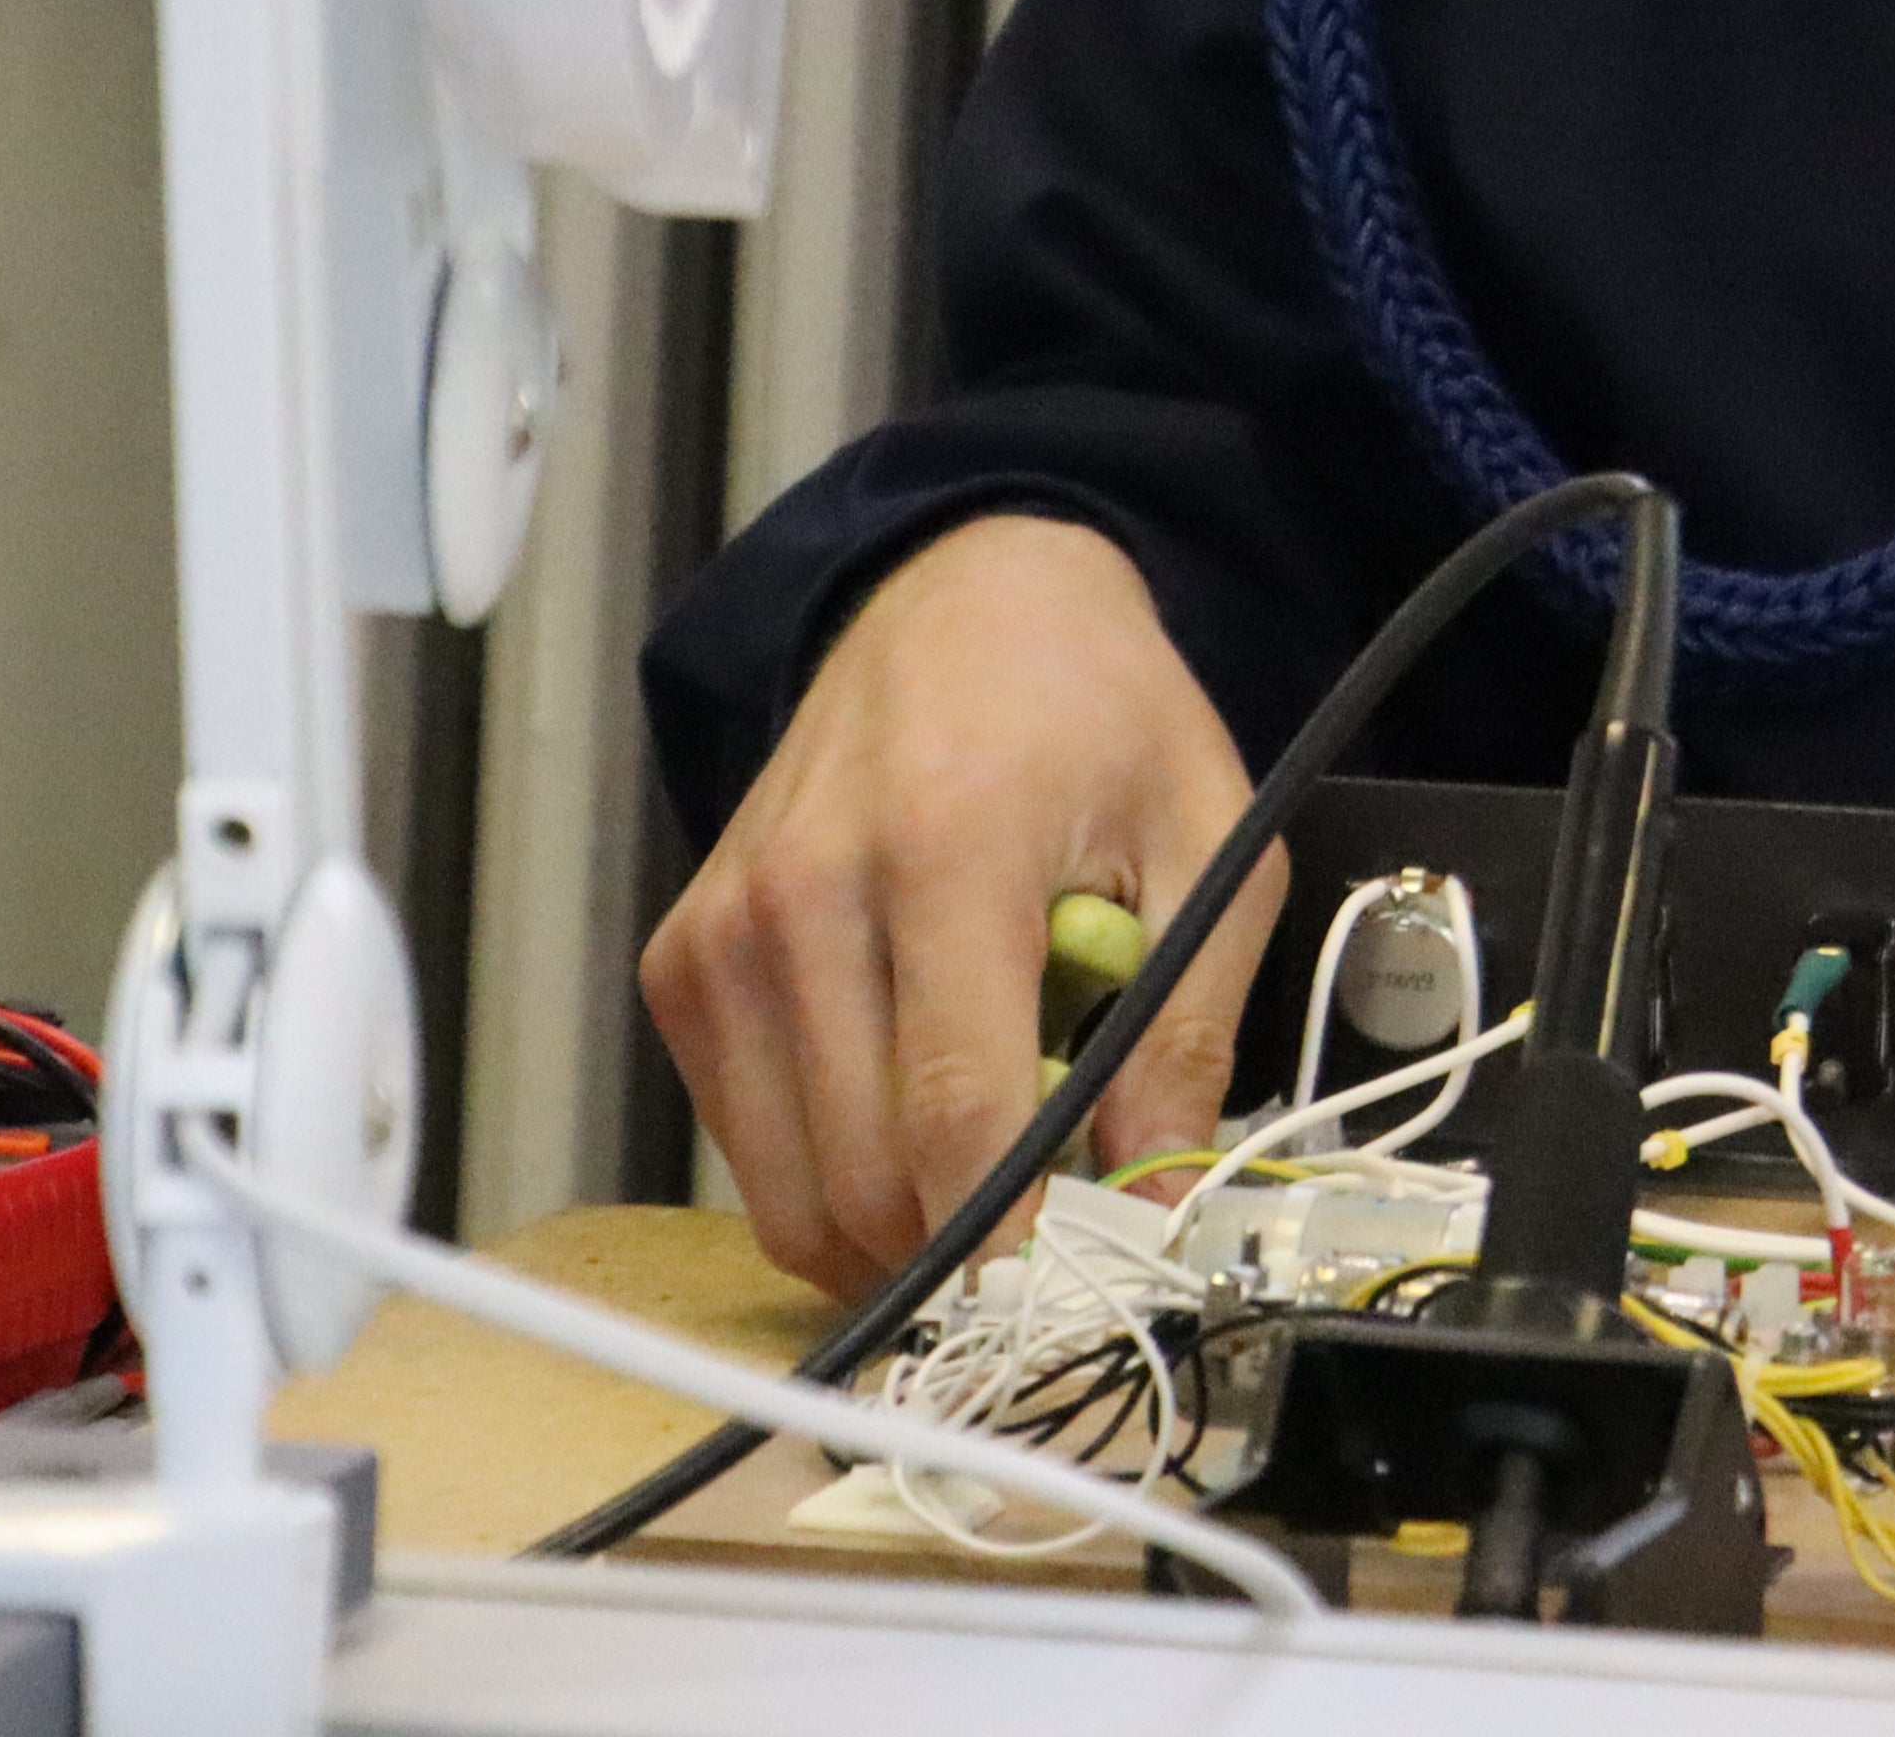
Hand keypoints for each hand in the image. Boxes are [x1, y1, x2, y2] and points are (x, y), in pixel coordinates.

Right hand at [639, 515, 1277, 1300]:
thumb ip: (1187, 1025)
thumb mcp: (1212, 838)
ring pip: (790, 1190)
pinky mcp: (681, 965)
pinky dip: (831, 1170)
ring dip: (895, 1223)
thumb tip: (1161, 1203)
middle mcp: (803, 895)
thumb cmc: (1096, 715)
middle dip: (964, 1245)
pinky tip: (908, 1098)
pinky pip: (749, 1142)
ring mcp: (723, 934)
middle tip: (1053, 1227)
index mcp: (944, 849)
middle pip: (862, 1175)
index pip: (955, 1110)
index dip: (1013, 1239)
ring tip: (988, 1144)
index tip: (1066, 1293)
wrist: (957, 601)